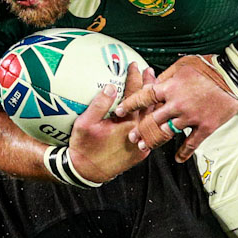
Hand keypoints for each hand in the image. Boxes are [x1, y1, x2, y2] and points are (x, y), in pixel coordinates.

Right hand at [67, 63, 152, 181]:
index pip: (134, 96)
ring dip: (153, 101)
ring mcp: (143, 143)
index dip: (134, 78)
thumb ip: (99, 105)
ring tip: (154, 87)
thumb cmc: (84, 148)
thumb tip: (111, 87)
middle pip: (150, 105)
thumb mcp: (85, 124)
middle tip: (150, 71)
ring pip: (153, 118)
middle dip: (151, 86)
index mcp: (127, 125)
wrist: (88, 173)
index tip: (134, 65)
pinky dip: (152, 117)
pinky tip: (151, 110)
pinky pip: (151, 131)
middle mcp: (139, 133)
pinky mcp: (142, 151)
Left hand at [116, 55, 237, 163]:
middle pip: (152, 120)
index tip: (119, 111)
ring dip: (154, 141)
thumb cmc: (208, 67)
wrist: (232, 76)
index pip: (143, 98)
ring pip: (167, 133)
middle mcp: (176, 104)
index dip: (129, 105)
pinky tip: (178, 159)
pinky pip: (191, 143)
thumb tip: (153, 83)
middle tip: (131, 137)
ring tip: (145, 147)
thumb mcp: (182, 65)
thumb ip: (166, 76)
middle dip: (139, 130)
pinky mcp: (205, 126)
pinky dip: (184, 153)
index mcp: (169, 88)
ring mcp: (190, 117)